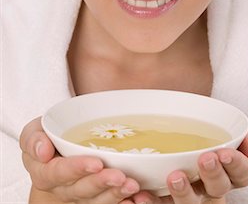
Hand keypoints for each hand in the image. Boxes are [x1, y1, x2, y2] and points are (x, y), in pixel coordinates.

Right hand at [20, 117, 139, 202]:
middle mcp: (63, 189)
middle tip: (120, 176)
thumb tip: (42, 151)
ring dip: (115, 194)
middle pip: (82, 190)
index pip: (58, 173)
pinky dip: (122, 201)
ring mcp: (81, 195)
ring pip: (97, 200)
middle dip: (101, 183)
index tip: (96, 162)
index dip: (77, 169)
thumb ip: (33, 139)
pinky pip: (109, 203)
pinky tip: (136, 198)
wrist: (57, 146)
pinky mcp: (97, 197)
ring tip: (132, 185)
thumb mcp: (34, 131)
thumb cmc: (47, 137)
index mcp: (45, 174)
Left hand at [133, 130, 247, 203]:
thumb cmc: (198, 133)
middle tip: (205, 158)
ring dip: (185, 193)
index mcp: (226, 170)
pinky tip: (141, 195)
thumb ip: (235, 132)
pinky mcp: (166, 202)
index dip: (237, 165)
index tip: (226, 152)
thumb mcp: (217, 128)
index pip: (242, 173)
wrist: (169, 136)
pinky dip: (151, 203)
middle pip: (219, 188)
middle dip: (214, 174)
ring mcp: (189, 197)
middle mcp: (210, 187)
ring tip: (175, 177)